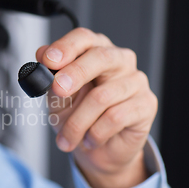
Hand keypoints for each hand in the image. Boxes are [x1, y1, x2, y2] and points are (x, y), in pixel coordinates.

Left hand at [36, 28, 157, 187]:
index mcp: (94, 51)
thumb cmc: (78, 117)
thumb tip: (41, 53)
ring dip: (77, 122)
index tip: (49, 60)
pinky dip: (95, 133)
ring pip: (102, 96)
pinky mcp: (146, 104)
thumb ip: (51, 76)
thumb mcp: (57, 97)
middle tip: (58, 91)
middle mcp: (119, 61)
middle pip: (100, 57)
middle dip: (75, 74)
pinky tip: (90, 139)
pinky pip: (115, 117)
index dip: (66, 47)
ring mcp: (136, 81)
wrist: (98, 150)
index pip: (83, 38)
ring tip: (67, 137)